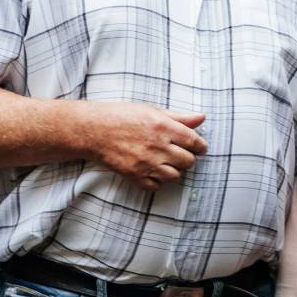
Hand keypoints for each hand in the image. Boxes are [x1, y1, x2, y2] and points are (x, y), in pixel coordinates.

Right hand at [82, 103, 207, 190]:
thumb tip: (202, 118)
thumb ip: (179, 117)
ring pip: (175, 176)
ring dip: (174, 170)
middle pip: (188, 161)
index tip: (200, 148)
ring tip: (167, 162)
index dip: (200, 146)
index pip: (194, 141)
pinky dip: (158, 181)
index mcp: (163, 126)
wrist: (94, 130)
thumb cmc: (123, 116)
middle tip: (181, 154)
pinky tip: (154, 171)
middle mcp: (157, 146)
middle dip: (188, 158)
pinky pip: (157, 186)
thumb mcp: (152, 110)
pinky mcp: (135, 176)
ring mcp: (146, 163)